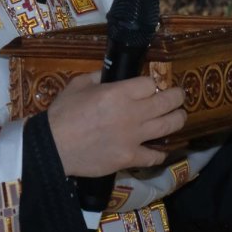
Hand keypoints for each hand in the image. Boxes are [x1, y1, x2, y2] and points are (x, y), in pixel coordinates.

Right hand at [47, 72, 186, 176]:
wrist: (52, 147)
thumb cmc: (63, 113)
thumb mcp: (78, 84)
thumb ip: (99, 76)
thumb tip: (112, 73)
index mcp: (119, 93)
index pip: (151, 83)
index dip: (153, 83)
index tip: (151, 86)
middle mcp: (132, 113)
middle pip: (167, 102)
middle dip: (177, 96)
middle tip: (178, 96)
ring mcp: (133, 137)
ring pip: (168, 126)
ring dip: (178, 119)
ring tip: (179, 116)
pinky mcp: (129, 158)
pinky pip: (154, 156)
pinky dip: (161, 152)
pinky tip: (161, 149)